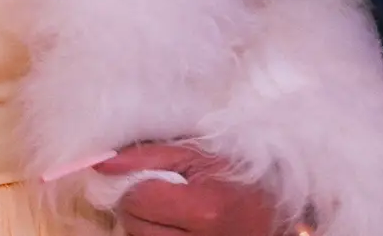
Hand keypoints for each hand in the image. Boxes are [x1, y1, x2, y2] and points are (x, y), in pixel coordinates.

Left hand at [99, 144, 284, 235]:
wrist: (279, 206)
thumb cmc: (241, 174)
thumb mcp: (199, 154)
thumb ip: (149, 156)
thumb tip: (103, 164)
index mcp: (204, 209)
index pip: (138, 199)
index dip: (134, 185)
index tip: (148, 177)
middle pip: (135, 226)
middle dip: (136, 206)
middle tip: (158, 191)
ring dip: (144, 225)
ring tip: (168, 209)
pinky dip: (155, 235)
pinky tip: (173, 224)